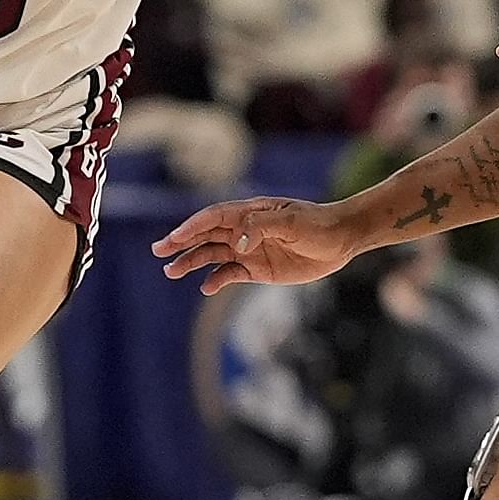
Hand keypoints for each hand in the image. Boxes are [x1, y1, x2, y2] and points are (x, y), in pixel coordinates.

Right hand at [153, 195, 359, 294]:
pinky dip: (216, 280)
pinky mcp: (258, 269)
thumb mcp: (291, 222)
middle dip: (181, 242)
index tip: (174, 238)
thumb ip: (261, 228)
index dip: (192, 226)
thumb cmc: (317, 225)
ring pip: (212, 254)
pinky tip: (205, 286)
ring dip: (191, 261)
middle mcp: (244, 230)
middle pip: (205, 235)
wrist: (340, 240)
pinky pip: (230, 274)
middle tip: (159, 251)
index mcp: (249, 213)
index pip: (213, 218)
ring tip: (171, 271)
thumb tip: (238, 242)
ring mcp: (249, 249)